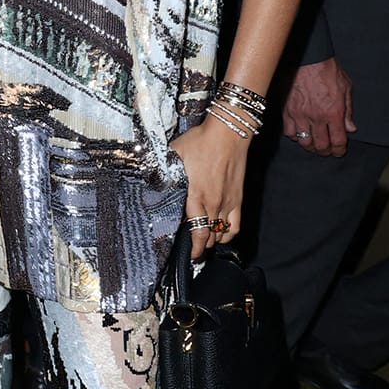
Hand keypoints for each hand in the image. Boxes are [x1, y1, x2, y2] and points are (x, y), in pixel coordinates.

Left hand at [170, 119, 248, 258]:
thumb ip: (164, 172)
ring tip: (205, 241)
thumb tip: (150, 179)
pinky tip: (222, 233)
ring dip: (213, 240)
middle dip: (201, 246)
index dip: (194, 248)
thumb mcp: (174, 155)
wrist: (228, 133)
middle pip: (209, 237)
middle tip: (193, 248)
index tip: (190, 256)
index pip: (198, 233)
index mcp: (197, 197)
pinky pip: (236, 225)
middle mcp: (214, 204)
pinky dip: (229, 233)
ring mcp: (228, 203)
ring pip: (222, 234)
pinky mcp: (238, 198)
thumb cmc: (200, 141)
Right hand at [281, 57, 355, 156]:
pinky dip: (295, 136)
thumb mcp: (346, 88)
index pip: (337, 141)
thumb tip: (350, 128)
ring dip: (310, 146)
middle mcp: (316, 117)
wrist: (307, 58)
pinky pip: (289, 132)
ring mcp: (300, 115)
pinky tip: (300, 133)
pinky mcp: (287, 111)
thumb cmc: (328, 70)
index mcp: (333, 113)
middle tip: (327, 151)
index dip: (339, 150)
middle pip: (321, 145)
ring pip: (304, 142)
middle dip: (326, 151)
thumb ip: (348, 111)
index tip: (339, 152)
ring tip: (313, 144)